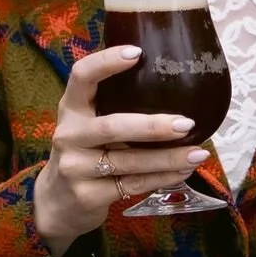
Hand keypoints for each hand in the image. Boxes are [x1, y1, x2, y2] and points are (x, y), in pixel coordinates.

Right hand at [31, 43, 196, 249]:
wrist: (57, 204)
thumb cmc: (85, 153)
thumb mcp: (87, 125)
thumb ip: (112, 106)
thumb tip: (170, 79)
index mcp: (70, 108)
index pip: (81, 76)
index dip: (106, 62)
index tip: (138, 53)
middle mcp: (68, 135)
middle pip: (112, 127)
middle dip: (152, 127)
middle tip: (186, 123)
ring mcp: (75, 168)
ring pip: (128, 161)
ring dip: (168, 158)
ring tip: (198, 153)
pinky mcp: (87, 195)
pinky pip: (133, 185)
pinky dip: (162, 178)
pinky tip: (183, 171)